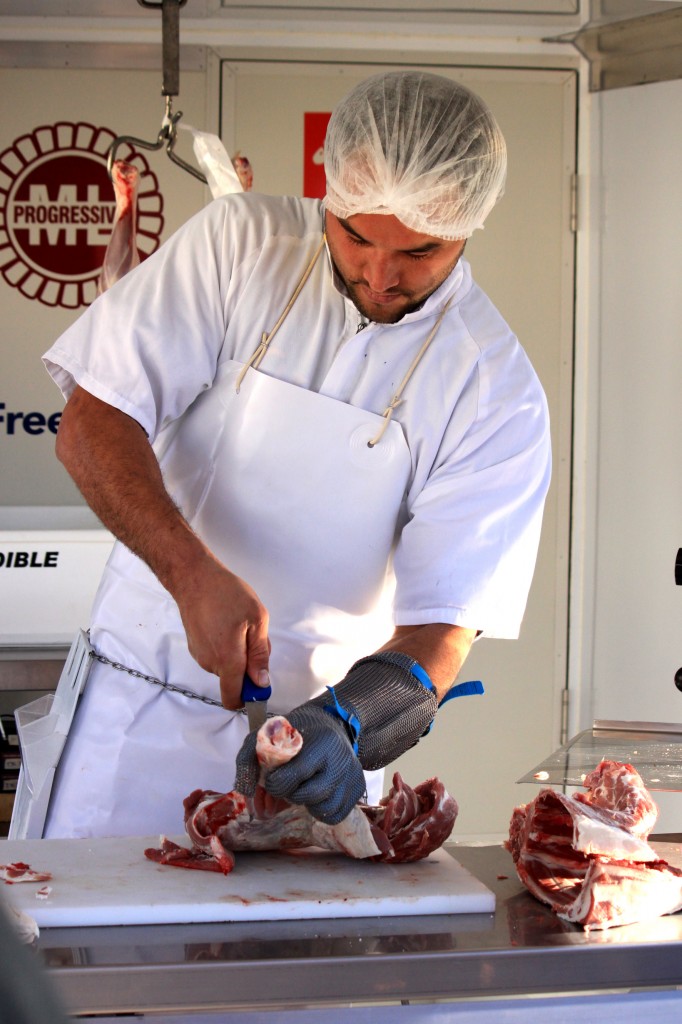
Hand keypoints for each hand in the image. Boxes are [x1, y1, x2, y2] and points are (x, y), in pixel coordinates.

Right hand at [172, 552, 270, 709]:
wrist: (194, 577)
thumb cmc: (226, 594)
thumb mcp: (256, 620)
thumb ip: (259, 655)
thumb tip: (261, 683)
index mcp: (227, 660)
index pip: (233, 698)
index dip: (249, 699)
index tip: (260, 686)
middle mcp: (210, 663)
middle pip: (233, 679)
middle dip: (248, 665)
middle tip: (254, 635)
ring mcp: (200, 654)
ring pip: (226, 665)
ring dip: (237, 653)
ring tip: (239, 623)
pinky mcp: (194, 645)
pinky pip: (216, 654)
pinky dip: (225, 645)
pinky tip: (226, 622)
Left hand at [234, 705, 365, 824]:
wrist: (334, 723)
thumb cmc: (298, 731)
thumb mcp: (268, 734)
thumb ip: (249, 758)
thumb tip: (246, 792)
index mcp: (320, 743)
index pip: (292, 777)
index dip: (275, 783)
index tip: (273, 777)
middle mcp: (341, 761)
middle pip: (309, 796)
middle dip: (291, 793)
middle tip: (287, 783)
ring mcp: (352, 776)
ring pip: (324, 809)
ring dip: (306, 803)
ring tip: (303, 787)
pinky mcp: (358, 788)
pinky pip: (336, 814)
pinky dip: (321, 809)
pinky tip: (316, 794)